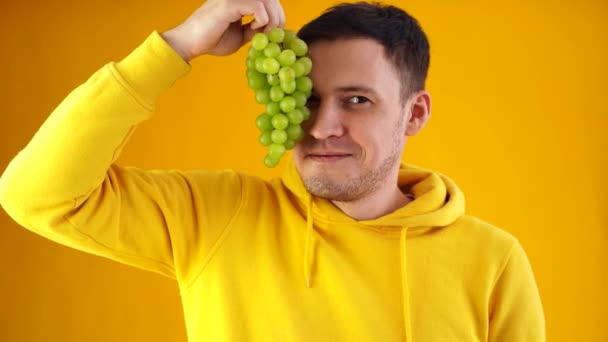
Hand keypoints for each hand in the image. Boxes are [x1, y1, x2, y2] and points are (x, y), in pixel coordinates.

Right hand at [161, 0, 285, 60]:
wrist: (190, 44)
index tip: (276, 32)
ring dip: (273, 19)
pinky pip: (258, 7)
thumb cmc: (211, 40)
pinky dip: (262, 20)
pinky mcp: (230, 4)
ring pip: (267, 0)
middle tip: (276, 34)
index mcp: (240, 0)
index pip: (268, 0)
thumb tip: (271, 30)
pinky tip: (254, 28)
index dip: (278, 14)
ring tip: (267, 34)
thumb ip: (254, 29)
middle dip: (279, 17)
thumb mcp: (240, 36)